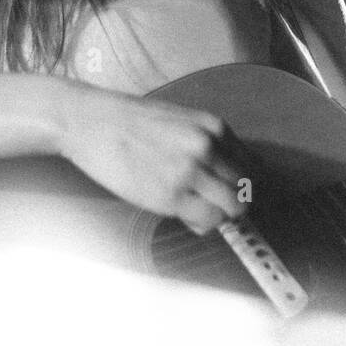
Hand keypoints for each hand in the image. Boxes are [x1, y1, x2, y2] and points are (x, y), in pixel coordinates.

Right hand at [61, 92, 248, 234]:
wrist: (92, 123)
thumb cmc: (131, 123)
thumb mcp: (181, 121)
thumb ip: (207, 144)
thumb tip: (226, 177)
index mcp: (214, 127)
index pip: (252, 165)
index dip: (243, 184)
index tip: (233, 193)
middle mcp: (208, 148)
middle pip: (245, 189)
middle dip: (233, 202)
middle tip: (214, 205)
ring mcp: (190, 172)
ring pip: (231, 209)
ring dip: (219, 215)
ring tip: (199, 210)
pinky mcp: (169, 196)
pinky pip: (206, 221)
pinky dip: (201, 224)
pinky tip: (186, 215)